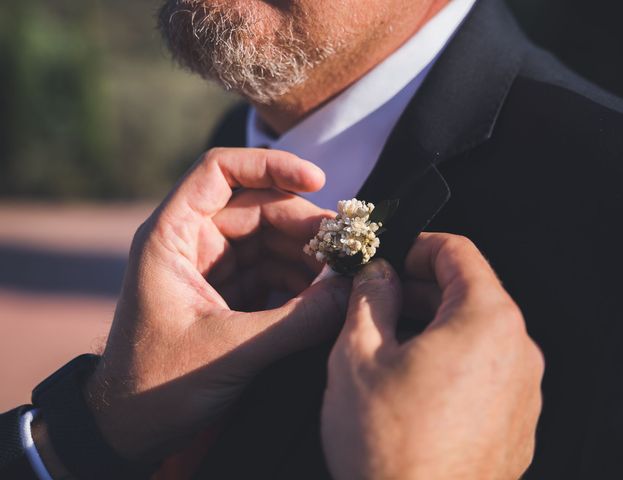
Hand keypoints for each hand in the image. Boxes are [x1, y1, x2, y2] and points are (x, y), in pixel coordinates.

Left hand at [83, 148, 349, 460]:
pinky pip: (269, 270)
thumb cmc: (158, 386)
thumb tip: (350, 292)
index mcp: (172, 236)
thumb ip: (294, 322)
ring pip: (268, 239)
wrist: (130, 427)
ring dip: (305, 254)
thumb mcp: (229, 351)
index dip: (270, 166)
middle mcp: (191, 242)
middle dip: (302, 224)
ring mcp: (210, 267)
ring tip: (338, 276)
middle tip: (343, 246)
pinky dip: (297, 280)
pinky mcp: (226, 292)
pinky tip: (321, 296)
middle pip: (257, 206)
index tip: (317, 179)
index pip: (220, 171)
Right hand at [321, 233, 543, 479]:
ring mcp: (522, 391)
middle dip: (420, 289)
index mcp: (487, 321)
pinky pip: (485, 372)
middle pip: (469, 292)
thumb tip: (377, 271)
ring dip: (433, 325)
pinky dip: (451, 361)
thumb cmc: (388, 445)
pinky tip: (411, 382)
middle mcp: (518, 352)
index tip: (389, 256)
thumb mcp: (358, 354)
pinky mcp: (515, 423)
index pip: (458, 253)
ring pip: (475, 333)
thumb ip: (371, 297)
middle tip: (378, 299)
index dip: (417, 245)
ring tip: (388, 342)